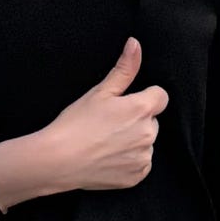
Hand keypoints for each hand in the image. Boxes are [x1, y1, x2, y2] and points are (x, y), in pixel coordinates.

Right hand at [0, 38, 166, 208]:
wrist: (59, 160)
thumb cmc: (76, 124)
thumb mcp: (100, 92)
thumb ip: (124, 69)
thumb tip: (135, 44)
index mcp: (142, 109)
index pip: (160, 96)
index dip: (145, 97)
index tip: (126, 104)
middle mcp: (148, 133)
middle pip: (152, 121)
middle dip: (137, 120)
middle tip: (109, 124)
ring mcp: (144, 157)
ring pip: (146, 143)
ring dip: (133, 141)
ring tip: (106, 142)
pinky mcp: (137, 176)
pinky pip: (141, 164)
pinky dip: (129, 161)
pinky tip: (109, 158)